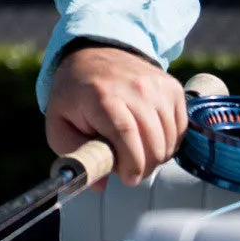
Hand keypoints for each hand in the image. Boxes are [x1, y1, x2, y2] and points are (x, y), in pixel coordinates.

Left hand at [45, 44, 186, 186]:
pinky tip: (148, 136)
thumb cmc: (75, 94)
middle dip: (142, 166)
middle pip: (153, 143)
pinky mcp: (172, 88)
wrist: (94, 55)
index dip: (131, 164)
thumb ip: (74, 154)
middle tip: (126, 166)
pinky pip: (180, 130)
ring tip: (134, 150)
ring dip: (155, 156)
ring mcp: (156, 86)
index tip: (126, 178)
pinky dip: (167, 142)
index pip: (126, 135)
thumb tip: (99, 185)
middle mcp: (134, 88)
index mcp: (102, 96)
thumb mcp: (59, 122)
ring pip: (170, 140)